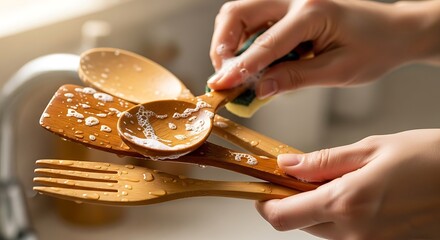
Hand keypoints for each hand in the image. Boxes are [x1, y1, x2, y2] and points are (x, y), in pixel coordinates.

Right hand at [208, 0, 439, 97]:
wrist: (394, 30)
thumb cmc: (374, 48)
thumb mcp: (338, 71)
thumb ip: (295, 78)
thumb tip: (259, 89)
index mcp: (312, 12)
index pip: (265, 43)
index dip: (240, 67)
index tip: (221, 86)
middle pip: (237, 13)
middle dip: (222, 46)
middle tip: (225, 76)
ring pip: (239, 13)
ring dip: (229, 42)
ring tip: (236, 71)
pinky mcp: (287, 7)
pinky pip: (253, 20)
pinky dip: (243, 41)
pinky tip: (252, 61)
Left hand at [256, 129, 439, 238]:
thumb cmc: (429, 159)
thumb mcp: (372, 149)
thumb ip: (323, 161)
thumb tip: (286, 165)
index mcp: (347, 203)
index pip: (283, 216)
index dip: (264, 204)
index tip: (262, 190)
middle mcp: (355, 233)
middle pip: (300, 224)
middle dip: (292, 203)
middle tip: (301, 179)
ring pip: (322, 231)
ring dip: (317, 210)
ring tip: (340, 184)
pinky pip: (346, 237)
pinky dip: (341, 219)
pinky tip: (358, 199)